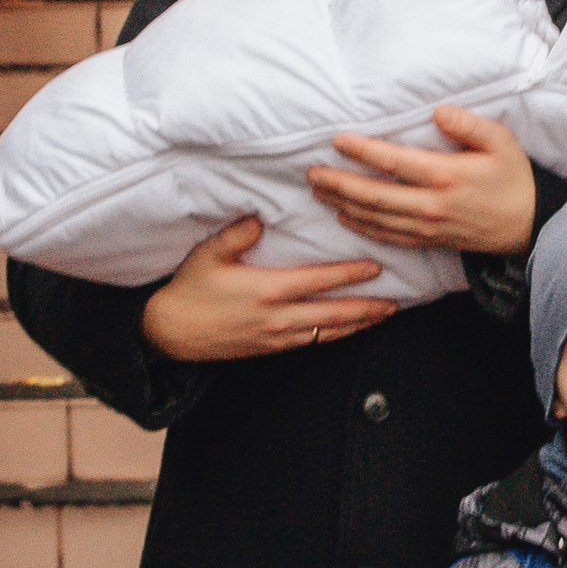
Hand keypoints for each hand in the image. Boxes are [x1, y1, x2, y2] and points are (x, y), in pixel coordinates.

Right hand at [139, 215, 394, 364]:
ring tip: (383, 316)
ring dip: (357, 324)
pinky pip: (312, 343)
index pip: (318, 281)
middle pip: (332, 314)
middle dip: (366, 307)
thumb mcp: (208, 254)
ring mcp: (276, 338)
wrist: (171, 332)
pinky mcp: (271, 349)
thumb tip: (261, 217)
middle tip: (394, 301)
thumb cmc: (189, 289)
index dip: (349, 275)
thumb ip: (237, 234)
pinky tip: (348, 330)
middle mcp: (277, 318)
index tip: (374, 268)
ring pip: (327, 333)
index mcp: (267, 290)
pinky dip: (335, 336)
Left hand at [307, 106, 538, 256]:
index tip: (337, 140)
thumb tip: (439, 111)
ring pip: (374, 218)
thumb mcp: (501, 141)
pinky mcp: (429, 241)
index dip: (361, 151)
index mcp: (446, 175)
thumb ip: (469, 124)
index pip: (393, 162)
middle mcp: (431, 204)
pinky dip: (362, 227)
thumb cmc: (514, 178)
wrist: (529, 225)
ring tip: (318, 191)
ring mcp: (427, 226)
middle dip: (338, 183)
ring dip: (342, 204)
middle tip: (311, 172)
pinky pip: (387, 236)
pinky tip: (344, 217)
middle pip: (373, 195)